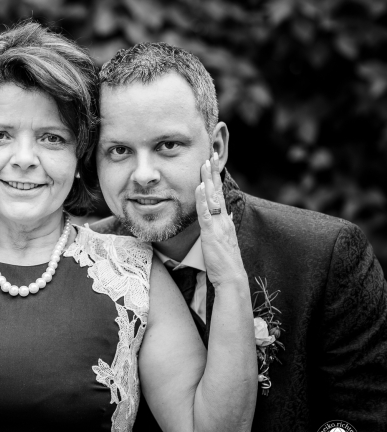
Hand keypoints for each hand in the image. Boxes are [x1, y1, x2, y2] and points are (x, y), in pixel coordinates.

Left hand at [196, 152, 246, 286]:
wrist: (232, 277)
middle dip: (214, 172)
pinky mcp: (212, 233)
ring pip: (213, 198)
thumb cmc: (225, 261)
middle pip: (218, 191)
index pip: (220, 195)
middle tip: (211, 153)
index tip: (213, 163)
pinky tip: (199, 187)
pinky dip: (203, 199)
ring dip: (208, 180)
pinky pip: (206, 213)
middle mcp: (224, 219)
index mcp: (225, 220)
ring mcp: (219, 225)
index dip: (216, 179)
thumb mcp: (223, 240)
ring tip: (205, 163)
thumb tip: (225, 214)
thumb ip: (223, 225)